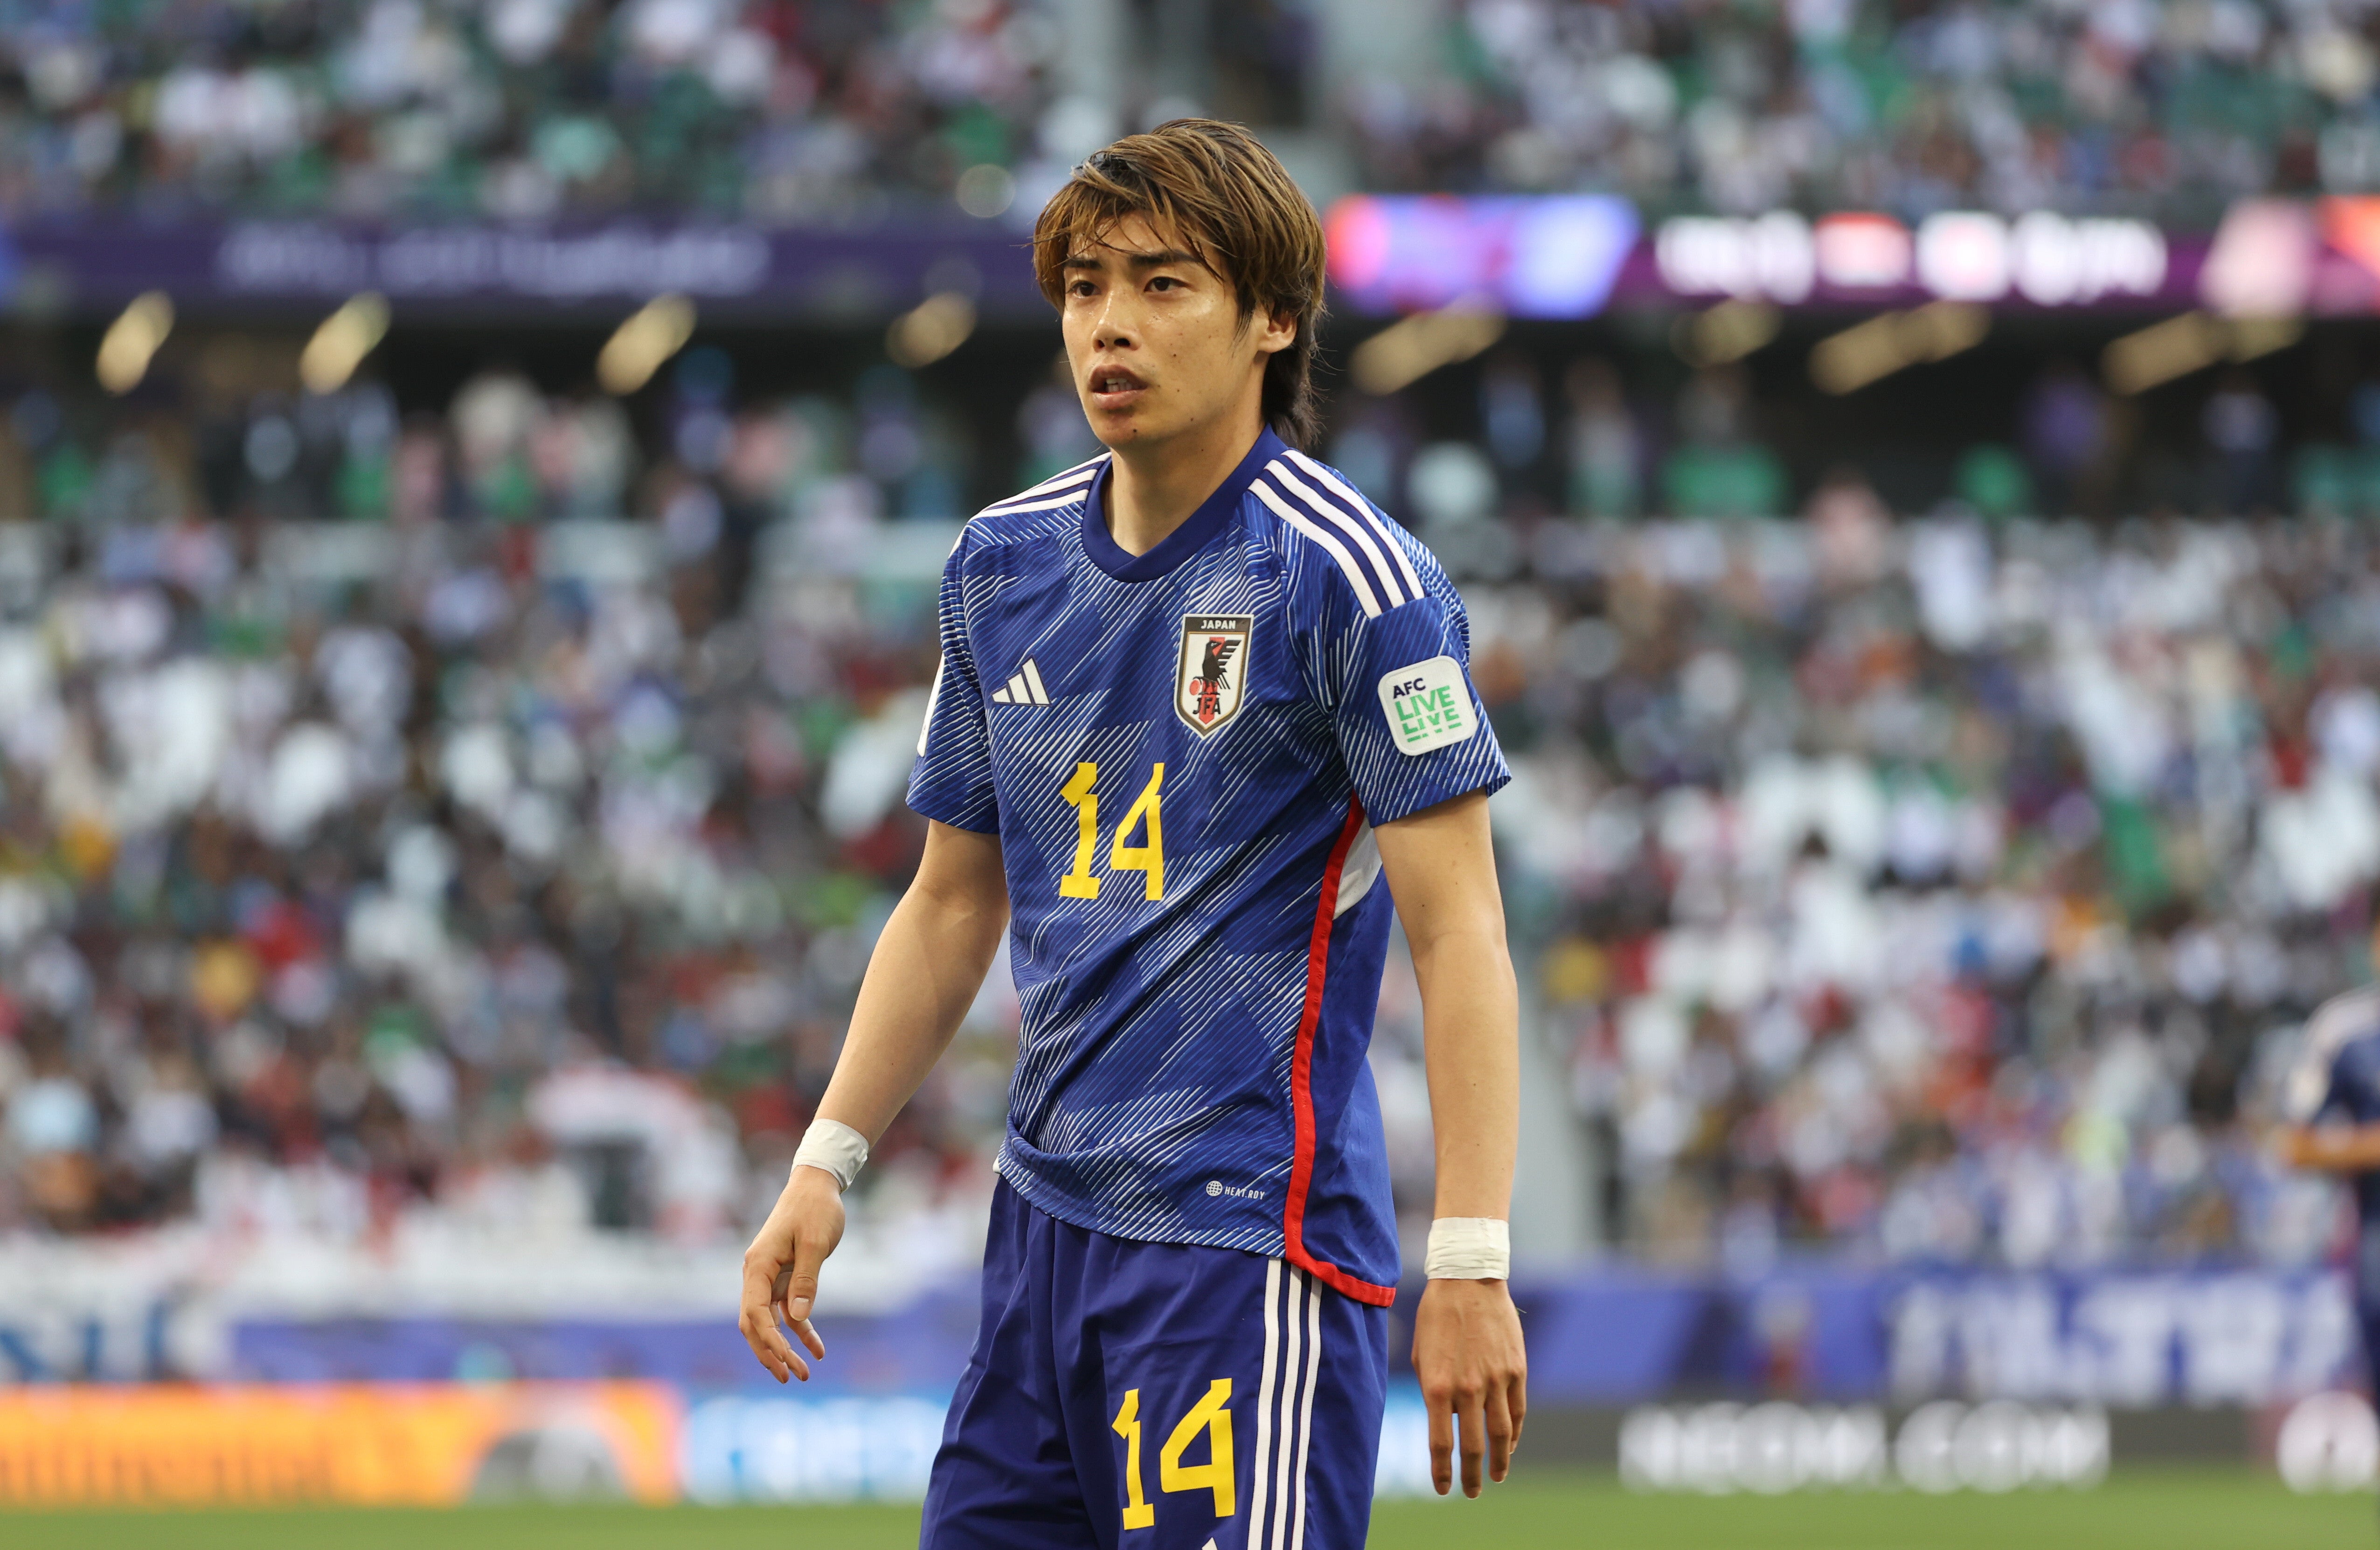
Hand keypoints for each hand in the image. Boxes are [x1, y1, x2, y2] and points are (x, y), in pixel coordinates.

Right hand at [738, 1164, 843, 1381]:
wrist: (817, 1185)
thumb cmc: (815, 1209)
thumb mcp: (815, 1243)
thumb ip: (806, 1280)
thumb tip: (797, 1318)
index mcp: (758, 1265)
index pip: (754, 1313)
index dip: (768, 1341)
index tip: (787, 1361)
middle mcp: (758, 1275)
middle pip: (754, 1324)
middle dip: (770, 1353)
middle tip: (790, 1378)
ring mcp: (770, 1278)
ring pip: (770, 1323)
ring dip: (783, 1347)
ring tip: (803, 1374)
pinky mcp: (786, 1278)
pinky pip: (789, 1312)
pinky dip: (801, 1331)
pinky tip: (818, 1350)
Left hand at [1411, 1277, 1526, 1496]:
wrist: (1467, 1280)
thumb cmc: (1436, 1316)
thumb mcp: (1421, 1355)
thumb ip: (1432, 1391)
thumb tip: (1449, 1420)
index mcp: (1437, 1386)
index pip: (1441, 1444)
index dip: (1442, 1472)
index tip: (1443, 1489)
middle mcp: (1468, 1388)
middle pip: (1474, 1447)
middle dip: (1472, 1476)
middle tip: (1472, 1492)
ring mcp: (1496, 1380)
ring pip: (1502, 1435)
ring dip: (1500, 1462)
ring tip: (1496, 1476)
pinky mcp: (1517, 1370)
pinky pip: (1518, 1411)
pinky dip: (1515, 1433)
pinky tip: (1511, 1444)